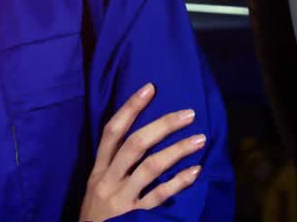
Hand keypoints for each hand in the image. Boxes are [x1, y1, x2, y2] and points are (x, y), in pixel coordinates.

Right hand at [80, 83, 206, 221]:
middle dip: (162, 125)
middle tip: (188, 113)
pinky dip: (179, 182)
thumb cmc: (96, 218)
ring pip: (150, 166)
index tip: (150, 88)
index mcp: (98, 170)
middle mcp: (107, 180)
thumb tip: (142, 139)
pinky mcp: (134, 218)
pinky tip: (196, 171)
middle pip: (135, 144)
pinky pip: (159, 196)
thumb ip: (113, 167)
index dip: (130, 107)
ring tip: (200, 138)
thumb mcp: (97, 189)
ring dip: (177, 150)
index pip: (112, 131)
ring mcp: (121, 200)